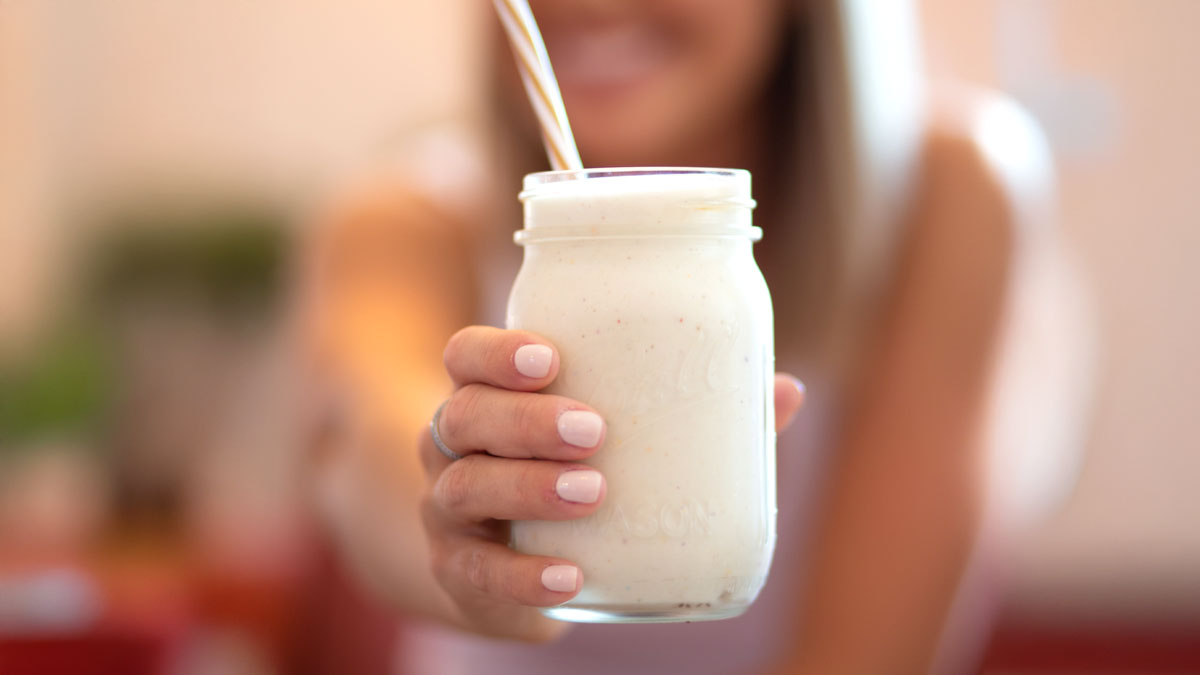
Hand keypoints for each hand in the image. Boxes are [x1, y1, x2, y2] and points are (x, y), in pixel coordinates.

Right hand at [418, 326, 804, 641]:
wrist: (507, 570)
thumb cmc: (570, 478)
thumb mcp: (617, 443)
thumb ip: (692, 416)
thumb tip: (785, 391)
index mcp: (491, 398)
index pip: (465, 355)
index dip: (496, 352)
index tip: (551, 357)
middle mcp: (455, 447)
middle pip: (463, 415)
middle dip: (525, 419)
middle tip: (593, 429)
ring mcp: (449, 511)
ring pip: (463, 487)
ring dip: (527, 487)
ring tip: (592, 492)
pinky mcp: (460, 572)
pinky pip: (477, 573)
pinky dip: (522, 574)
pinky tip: (569, 575)